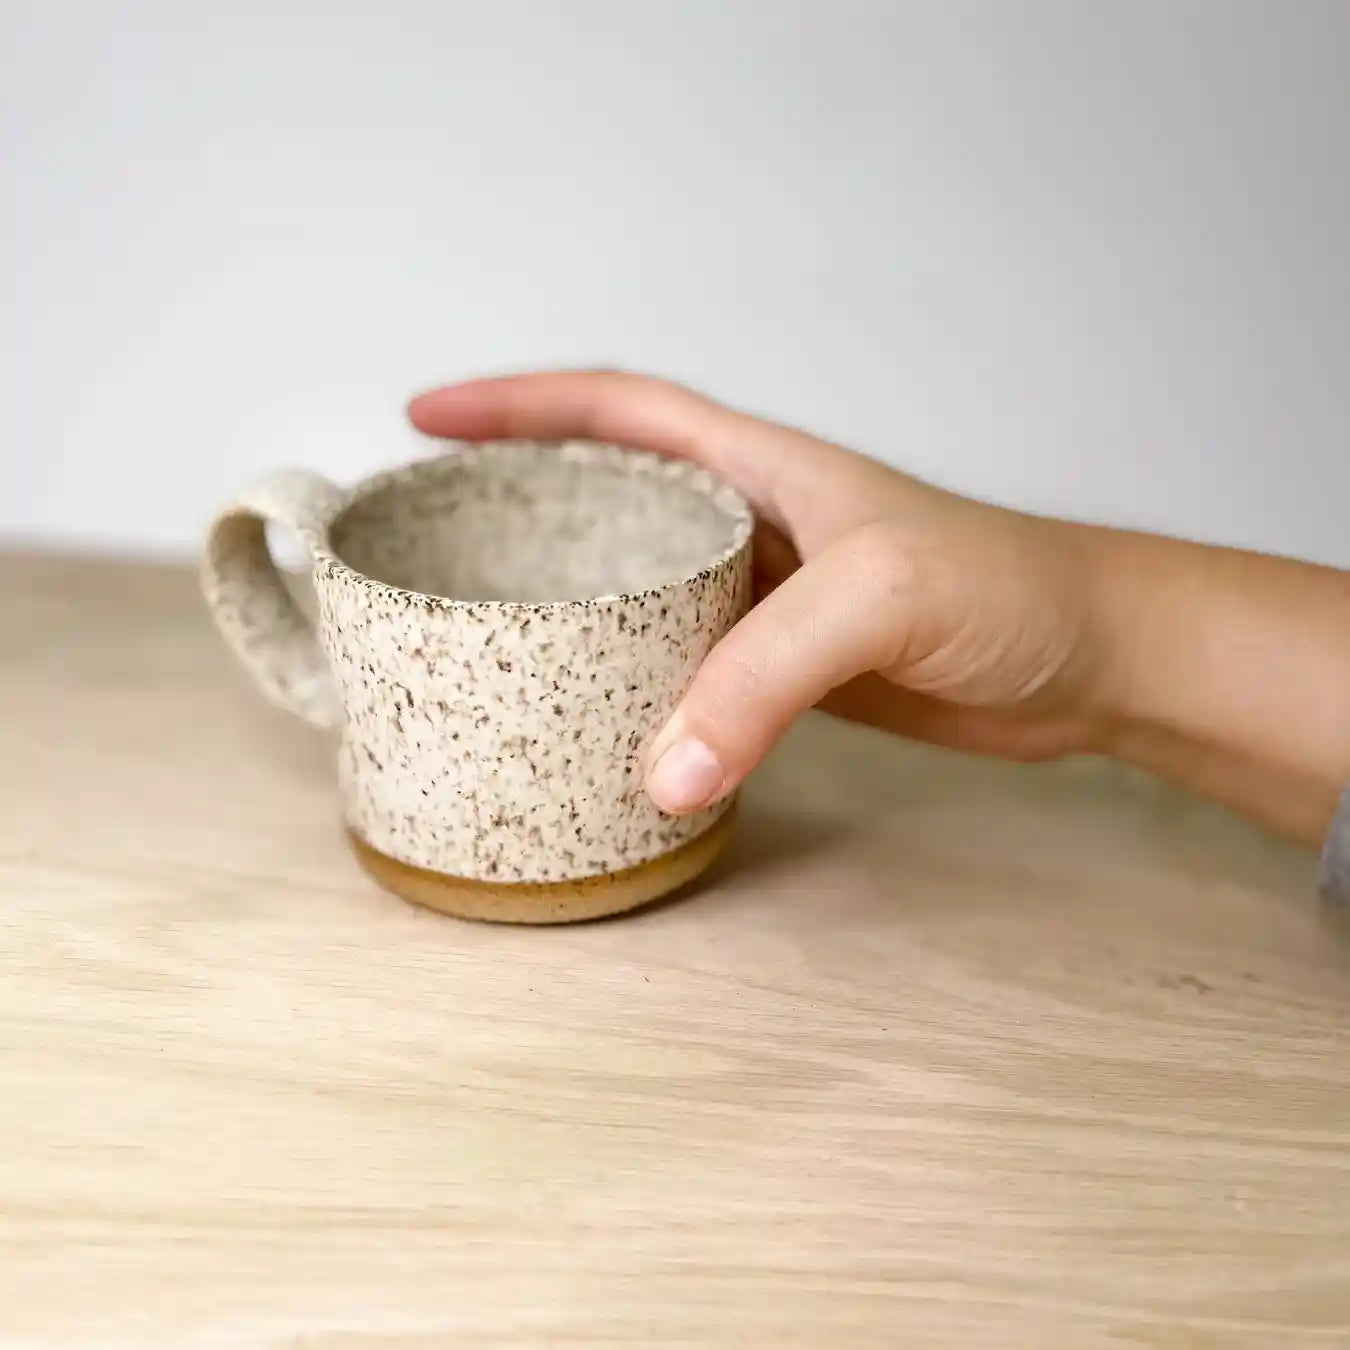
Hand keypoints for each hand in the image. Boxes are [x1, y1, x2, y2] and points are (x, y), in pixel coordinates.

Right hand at [408, 371, 1111, 814]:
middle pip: (610, 497)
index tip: (428, 417)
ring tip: (488, 631)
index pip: (617, 410)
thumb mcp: (877, 600)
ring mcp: (767, 600)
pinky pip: (684, 668)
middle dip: (520, 503)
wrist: (1088, 662)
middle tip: (436, 537)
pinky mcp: (787, 671)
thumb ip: (763, 677)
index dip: (518, 404)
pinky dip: (632, 689)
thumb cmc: (1008, 588)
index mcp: (760, 468)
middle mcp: (753, 524)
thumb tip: (660, 773)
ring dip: (570, 607)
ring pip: (640, 591)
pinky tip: (594, 715)